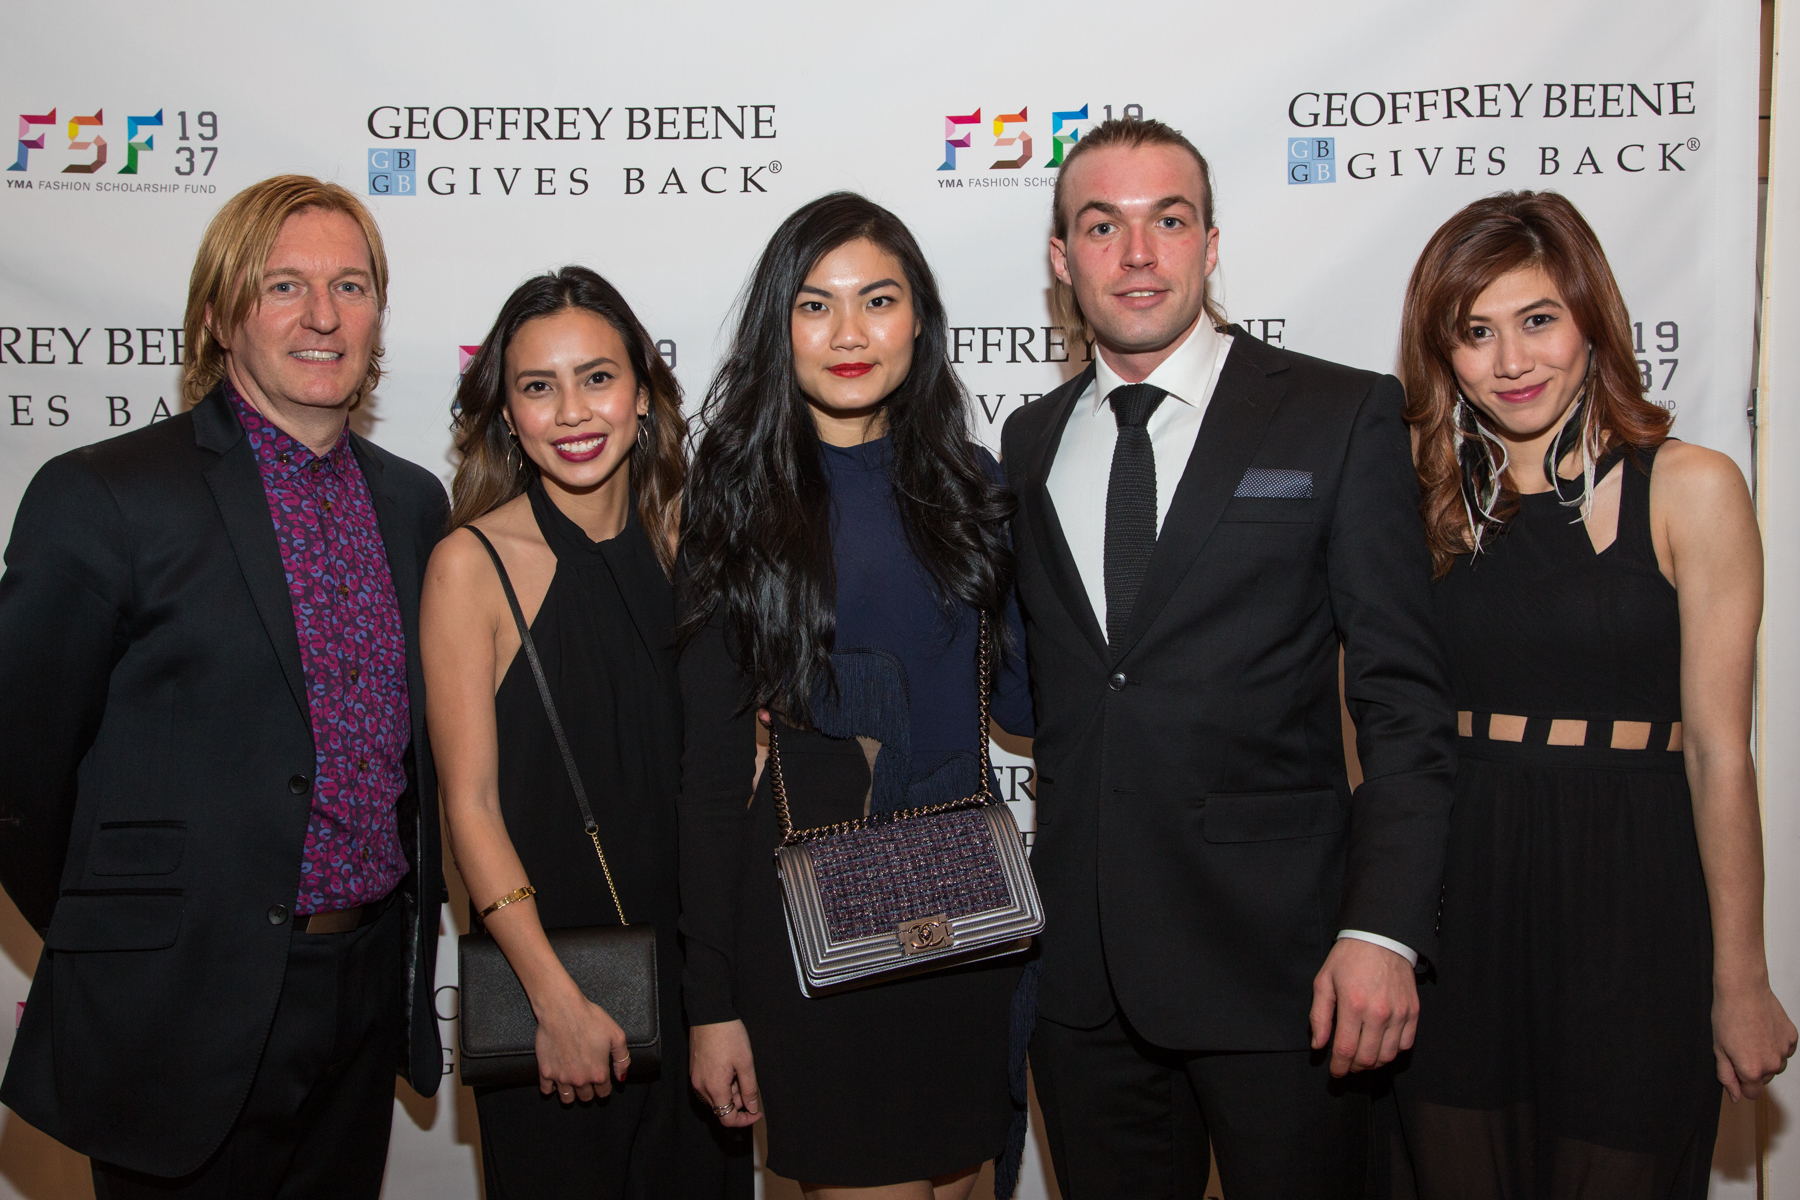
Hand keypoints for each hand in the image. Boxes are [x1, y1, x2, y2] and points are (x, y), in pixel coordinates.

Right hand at [533, 980, 629, 1103]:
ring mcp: (561, 1078)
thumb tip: (621, 1077)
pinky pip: (547, 1090)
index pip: (603, 1092)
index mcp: (598, 1073)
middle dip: (589, 1091)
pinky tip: (556, 1081)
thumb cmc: (589, 1019)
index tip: (602, 1082)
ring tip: (573, 1083)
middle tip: (588, 1081)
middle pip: (586, 1097)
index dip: (604, 1088)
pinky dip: (551, 1088)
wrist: (562, 1010)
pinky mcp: (545, 1072)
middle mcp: (580, 1080)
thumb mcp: (616, 1035)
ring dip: (572, 1094)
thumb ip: (622, 1059)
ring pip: (567, 1099)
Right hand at [690, 1019, 762, 1126]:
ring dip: (730, 1090)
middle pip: (722, 1107)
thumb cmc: (728, 1035)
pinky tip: (729, 1065)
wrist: (709, 1014)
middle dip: (738, 1100)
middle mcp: (701, 1087)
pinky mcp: (695, 1069)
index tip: (756, 1113)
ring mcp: (696, 1078)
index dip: (745, 1120)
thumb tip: (752, 1108)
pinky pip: (709, 1085)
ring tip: (738, 1068)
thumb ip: (749, 1089)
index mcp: (714, 1088)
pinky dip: (722, 1082)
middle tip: (748, 1079)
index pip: (727, 1119)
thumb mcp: (746, 1063)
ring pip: (716, 1096)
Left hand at [1310, 937, 1418, 1077]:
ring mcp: (1399, 1013)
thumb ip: (1319, 1015)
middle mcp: (1379, 1013)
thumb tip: (1319, 1045)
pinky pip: (1405, 1044)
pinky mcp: (1413, 1011)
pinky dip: (1393, 1052)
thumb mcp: (1324, 981)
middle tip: (1347, 1065)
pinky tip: (1381, 1046)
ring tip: (1362, 1057)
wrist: (1381, 938)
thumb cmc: (1349, 958)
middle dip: (1354, 1067)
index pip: (1346, 1050)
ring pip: (1387, 1055)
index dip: (1339, 1066)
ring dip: (1373, 1063)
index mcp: (1353, 1005)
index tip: (1335, 1072)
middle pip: (1368, 1058)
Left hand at [1713, 981, 1797, 1100]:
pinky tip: (1762, 1030)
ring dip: (1764, 1057)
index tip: (1735, 1069)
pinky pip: (1784, 1051)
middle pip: (1763, 1080)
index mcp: (1752, 1070)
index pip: (1751, 1094)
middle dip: (1752, 1069)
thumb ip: (1727, 1077)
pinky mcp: (1792, 1038)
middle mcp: (1772, 1064)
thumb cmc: (1727, 1016)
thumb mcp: (1718, 1050)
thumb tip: (1736, 1097)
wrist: (1743, 990)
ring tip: (1750, 1036)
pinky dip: (1774, 1045)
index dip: (1740, 1083)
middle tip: (1739, 1047)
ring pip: (1775, 1066)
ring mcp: (1784, 1051)